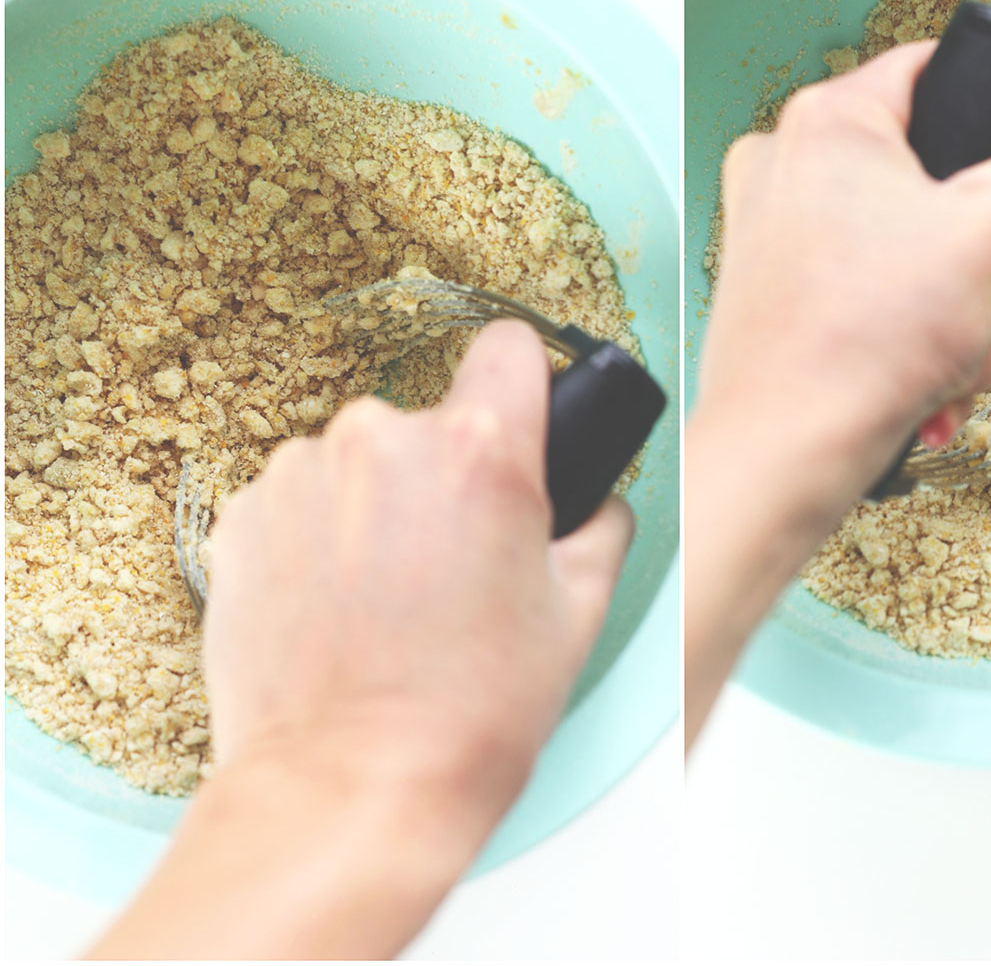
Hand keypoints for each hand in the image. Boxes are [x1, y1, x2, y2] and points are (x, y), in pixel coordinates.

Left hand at [205, 316, 632, 833]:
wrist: (347, 790)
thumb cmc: (470, 712)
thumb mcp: (578, 613)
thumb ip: (601, 526)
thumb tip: (595, 502)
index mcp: (478, 450)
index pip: (509, 347)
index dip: (523, 383)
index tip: (519, 419)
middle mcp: (382, 440)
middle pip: (431, 421)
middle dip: (446, 472)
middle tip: (453, 560)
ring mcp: (300, 474)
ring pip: (361, 460)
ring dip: (376, 504)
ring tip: (386, 596)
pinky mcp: (242, 518)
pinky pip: (299, 498)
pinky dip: (318, 536)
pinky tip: (334, 607)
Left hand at [696, 40, 990, 542]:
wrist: (787, 448)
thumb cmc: (867, 340)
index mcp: (827, 120)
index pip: (932, 69)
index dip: (987, 120)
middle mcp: (782, 162)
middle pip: (929, 177)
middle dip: (979, 254)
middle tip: (982, 296)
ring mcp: (769, 227)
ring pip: (906, 245)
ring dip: (954, 309)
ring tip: (951, 355)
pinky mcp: (768, 287)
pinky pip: (867, 289)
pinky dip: (907, 337)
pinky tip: (924, 385)